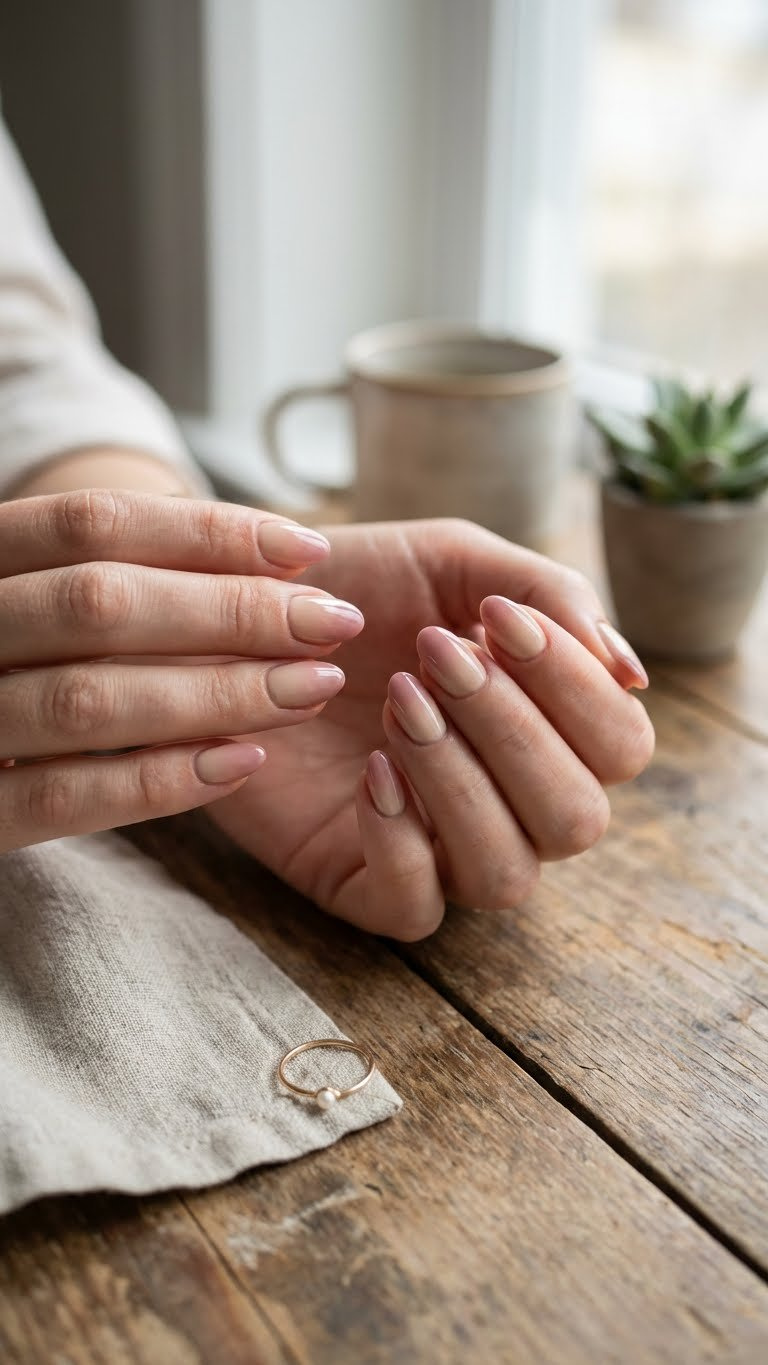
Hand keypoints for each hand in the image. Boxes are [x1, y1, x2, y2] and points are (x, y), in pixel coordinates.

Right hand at [0, 490, 364, 851]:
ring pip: (88, 700)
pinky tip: (243, 761)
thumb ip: (126, 574)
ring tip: (310, 686)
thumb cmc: (9, 661)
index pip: (93, 522)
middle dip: (231, 611)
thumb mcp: (40, 596)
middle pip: (100, 604)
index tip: (307, 547)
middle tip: (332, 623)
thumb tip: (280, 557)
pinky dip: (159, 780)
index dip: (208, 532)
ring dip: (216, 692)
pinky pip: (64, 799)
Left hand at [208, 518, 654, 939]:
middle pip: (577, 819)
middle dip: (514, 734)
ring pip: (506, 874)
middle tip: (437, 659)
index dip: (574, 688)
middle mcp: (507, 801)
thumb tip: (628, 672)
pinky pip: (415, 908)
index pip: (619, 747)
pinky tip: (371, 771)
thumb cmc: (359, 586)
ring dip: (462, 784)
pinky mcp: (357, 880)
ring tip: (402, 704)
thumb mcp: (455, 563)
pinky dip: (403, 842)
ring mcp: (436, 848)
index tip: (498, 620)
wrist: (240, 607)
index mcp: (546, 729)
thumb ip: (550, 595)